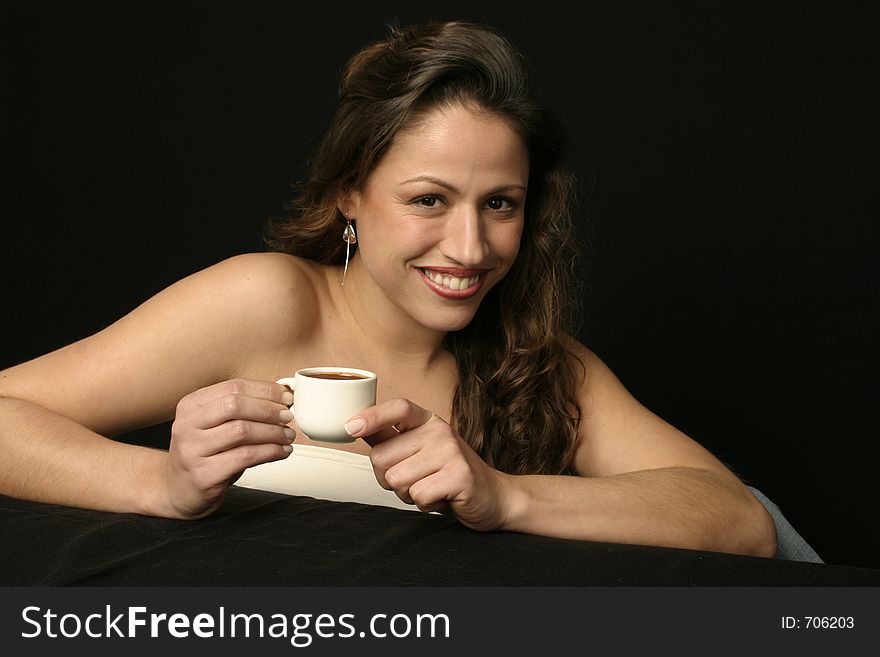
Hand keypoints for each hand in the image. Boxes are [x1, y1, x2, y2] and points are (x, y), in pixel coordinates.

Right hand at [162, 379, 294, 517]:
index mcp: (191, 405)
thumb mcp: (216, 426)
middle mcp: (187, 425)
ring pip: (241, 431)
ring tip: (287, 436)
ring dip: (273, 432)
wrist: (179, 490)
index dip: (265, 390)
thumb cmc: (205, 455)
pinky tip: (281, 451)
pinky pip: (245, 457)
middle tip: (287, 417)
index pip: (233, 387)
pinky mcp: (203, 474)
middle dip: (268, 409)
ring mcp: (192, 450)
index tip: (285, 397)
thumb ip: (242, 410)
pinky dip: (270, 452)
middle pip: (235, 405)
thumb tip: (282, 398)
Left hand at [345, 398, 511, 531]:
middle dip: (389, 479)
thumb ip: (391, 438)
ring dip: (407, 494)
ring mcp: (451, 452)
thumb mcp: (420, 450)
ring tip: (431, 488)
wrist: (494, 497)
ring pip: (396, 480)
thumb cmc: (450, 475)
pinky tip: (441, 498)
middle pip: (381, 457)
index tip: (350, 427)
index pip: (397, 408)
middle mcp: (440, 431)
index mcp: (428, 421)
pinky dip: (425, 504)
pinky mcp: (459, 476)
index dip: (372, 416)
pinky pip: (417, 495)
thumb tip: (355, 424)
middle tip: (417, 479)